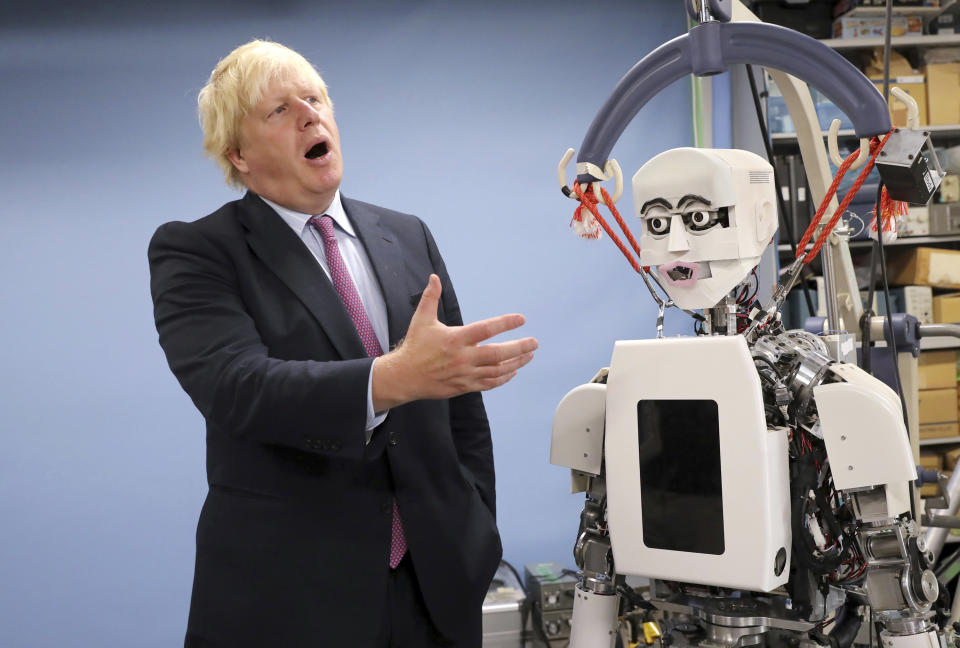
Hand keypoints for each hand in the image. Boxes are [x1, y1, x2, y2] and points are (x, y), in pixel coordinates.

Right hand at [372, 274, 536, 409]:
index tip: (521, 319)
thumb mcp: (422, 319)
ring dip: (516, 363)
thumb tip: (434, 277)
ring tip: (529, 355)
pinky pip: (489, 383)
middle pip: (498, 354)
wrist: (404, 376)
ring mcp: (465, 374)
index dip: (505, 323)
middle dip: (519, 348)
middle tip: (535, 342)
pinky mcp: (464, 386)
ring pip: (497, 370)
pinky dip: (503, 378)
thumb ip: (431, 297)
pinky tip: (513, 371)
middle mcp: (463, 357)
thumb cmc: (415, 346)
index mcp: (455, 339)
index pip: (486, 329)